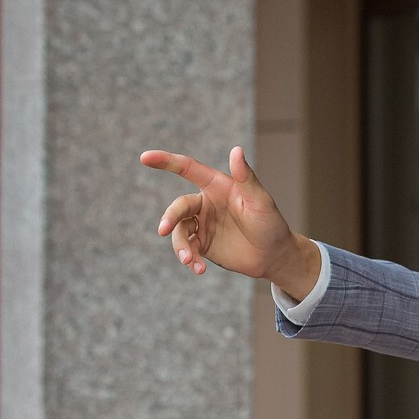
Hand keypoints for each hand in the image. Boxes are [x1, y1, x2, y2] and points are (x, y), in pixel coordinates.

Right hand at [140, 146, 319, 297]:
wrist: (273, 256)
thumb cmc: (271, 223)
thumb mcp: (260, 201)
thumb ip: (246, 178)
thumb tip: (236, 150)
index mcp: (217, 186)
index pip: (188, 169)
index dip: (166, 161)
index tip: (144, 157)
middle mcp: (205, 203)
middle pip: (178, 207)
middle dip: (169, 218)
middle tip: (163, 230)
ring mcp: (201, 224)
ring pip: (179, 232)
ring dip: (180, 246)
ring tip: (189, 260)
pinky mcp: (202, 244)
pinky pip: (187, 249)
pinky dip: (190, 259)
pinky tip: (198, 269)